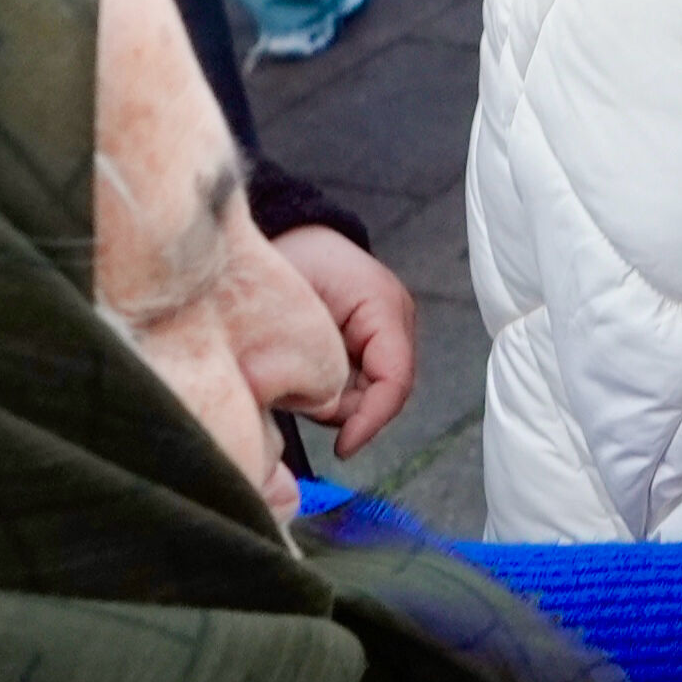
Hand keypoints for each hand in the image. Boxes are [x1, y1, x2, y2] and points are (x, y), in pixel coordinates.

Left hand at [268, 225, 410, 451]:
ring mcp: (387, 332)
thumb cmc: (288, 260)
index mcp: (383, 307)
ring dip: (335, 400)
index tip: (342, 447)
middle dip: (346, 412)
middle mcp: (395, 321)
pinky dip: (332, 390)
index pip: (394, 380)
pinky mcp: (371, 342)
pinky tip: (306, 376)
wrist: (287, 233)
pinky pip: (359, 383)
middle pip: (384, 393)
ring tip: (296, 381)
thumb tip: (319, 410)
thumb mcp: (295, 310)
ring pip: (370, 393)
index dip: (370, 420)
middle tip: (301, 405)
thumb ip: (311, 361)